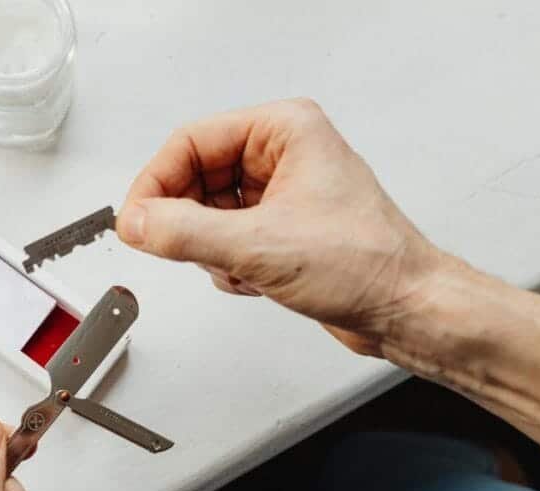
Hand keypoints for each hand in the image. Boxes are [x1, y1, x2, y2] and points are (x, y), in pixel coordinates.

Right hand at [117, 98, 448, 355]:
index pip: (191, 142)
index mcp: (284, 130)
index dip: (155, 182)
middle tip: (172, 247)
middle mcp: (282, 155)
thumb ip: (184, 232)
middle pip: (194, 177)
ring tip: (239, 266)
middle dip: (186, 221)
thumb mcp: (258, 247)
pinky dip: (227, 264)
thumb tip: (135, 223)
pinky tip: (255, 279)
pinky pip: (223, 238)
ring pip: (206, 213)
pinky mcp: (279, 229)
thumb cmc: (367, 264)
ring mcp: (280, 193)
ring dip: (210, 248)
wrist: (405, 311)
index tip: (134, 220)